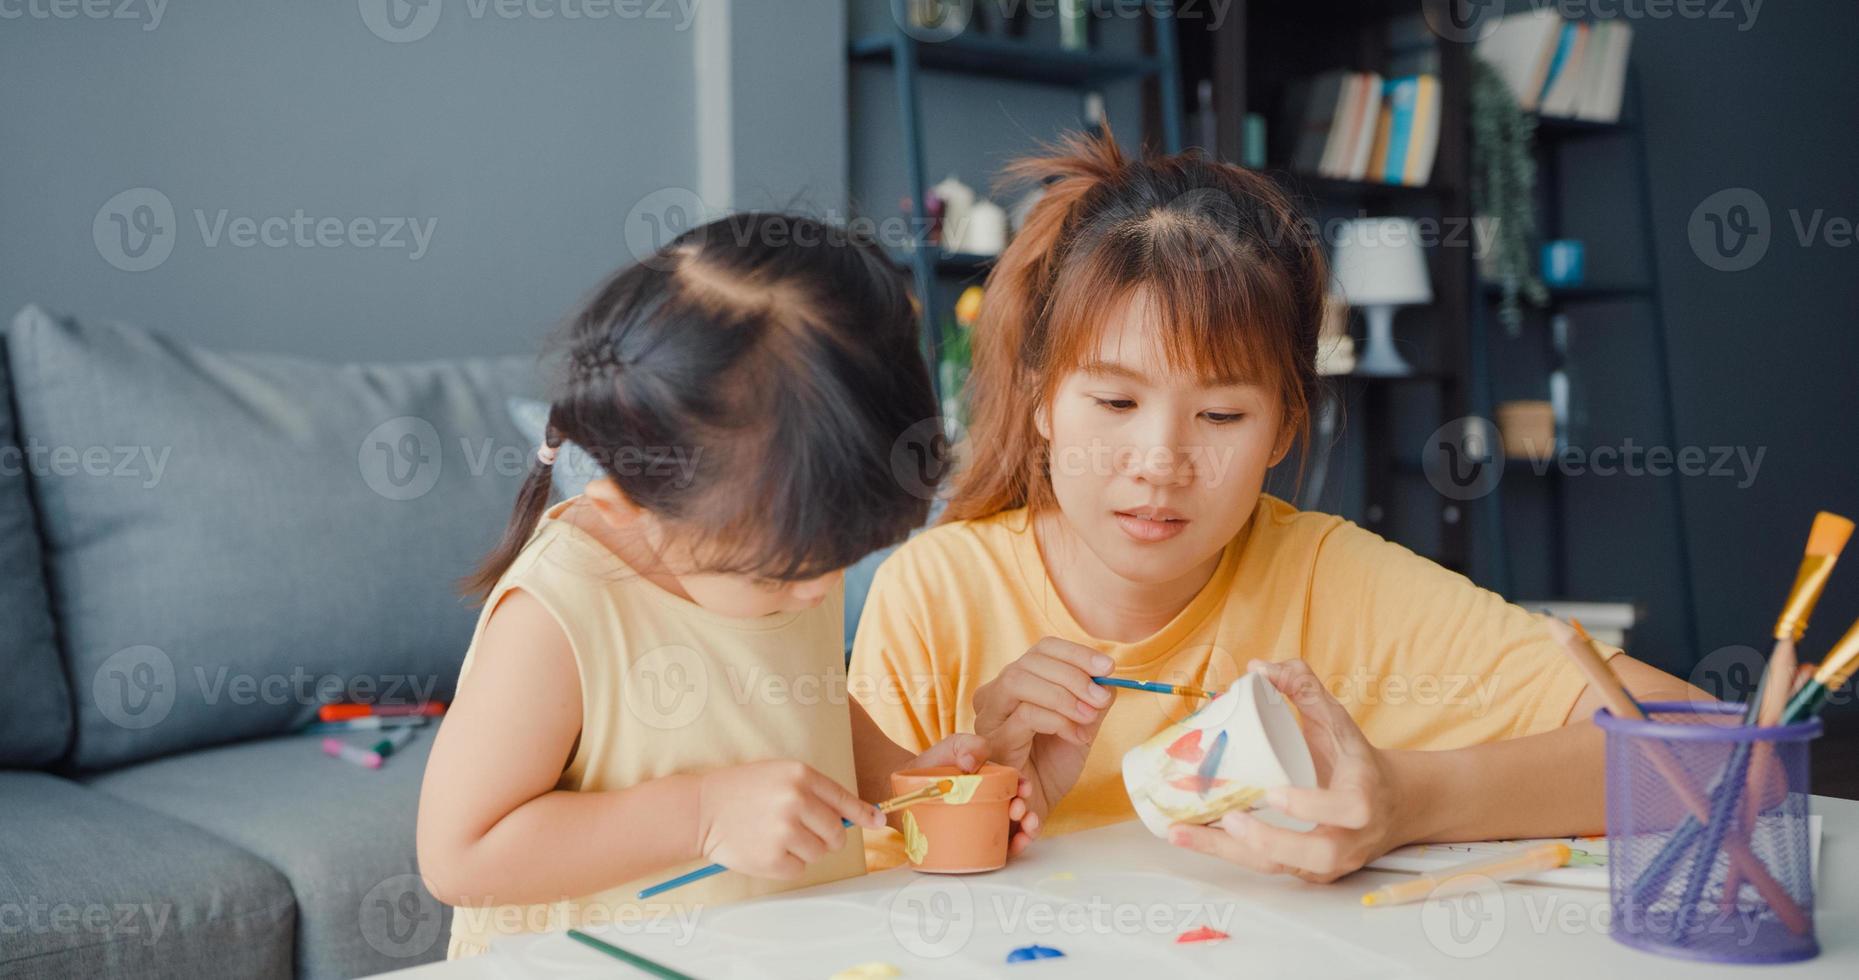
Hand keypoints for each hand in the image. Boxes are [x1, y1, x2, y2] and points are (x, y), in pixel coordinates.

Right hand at [696, 760, 883, 879]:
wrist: (701, 809)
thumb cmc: (742, 790)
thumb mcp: (780, 775)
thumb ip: (815, 791)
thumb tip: (858, 816)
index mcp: (800, 775)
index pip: (844, 799)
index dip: (864, 814)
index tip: (877, 822)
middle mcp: (795, 801)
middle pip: (836, 832)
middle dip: (827, 837)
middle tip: (803, 832)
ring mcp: (783, 830)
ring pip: (819, 852)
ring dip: (804, 850)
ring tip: (776, 836)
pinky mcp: (772, 858)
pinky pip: (799, 868)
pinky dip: (787, 863)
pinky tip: (766, 848)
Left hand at [904, 733, 1043, 856]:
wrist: (908, 788)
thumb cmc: (935, 765)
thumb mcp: (954, 746)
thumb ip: (968, 745)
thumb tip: (971, 764)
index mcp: (996, 781)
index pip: (1018, 785)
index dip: (1025, 787)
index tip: (1023, 788)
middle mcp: (997, 802)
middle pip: (1021, 809)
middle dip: (1028, 810)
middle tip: (1018, 809)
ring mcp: (988, 822)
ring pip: (1017, 830)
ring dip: (1028, 831)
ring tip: (1026, 829)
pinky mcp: (978, 840)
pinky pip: (1000, 848)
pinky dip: (1013, 848)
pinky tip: (1016, 845)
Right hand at [972, 637, 1113, 828]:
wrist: (1037, 806)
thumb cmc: (1053, 765)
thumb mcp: (1081, 725)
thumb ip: (1093, 699)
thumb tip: (1107, 676)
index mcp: (1017, 682)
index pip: (1043, 648)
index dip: (1076, 653)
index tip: (1109, 666)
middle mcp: (996, 693)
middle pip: (1030, 661)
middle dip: (1073, 674)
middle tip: (1101, 697)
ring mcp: (990, 716)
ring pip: (1019, 681)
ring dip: (1062, 695)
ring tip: (1089, 716)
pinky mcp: (993, 740)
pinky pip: (1024, 715)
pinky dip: (1058, 720)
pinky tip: (1077, 737)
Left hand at [1168, 659, 1408, 882]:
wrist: (1390, 804)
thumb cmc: (1356, 759)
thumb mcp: (1337, 720)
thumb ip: (1303, 688)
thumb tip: (1258, 667)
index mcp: (1364, 798)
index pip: (1348, 809)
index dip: (1312, 806)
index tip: (1274, 793)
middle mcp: (1351, 838)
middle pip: (1316, 855)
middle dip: (1268, 841)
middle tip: (1228, 819)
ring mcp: (1330, 862)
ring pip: (1283, 869)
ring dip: (1230, 853)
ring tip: (1183, 832)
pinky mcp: (1308, 872)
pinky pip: (1269, 869)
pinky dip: (1228, 855)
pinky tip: (1191, 837)